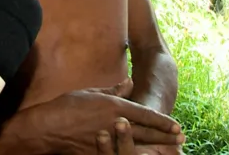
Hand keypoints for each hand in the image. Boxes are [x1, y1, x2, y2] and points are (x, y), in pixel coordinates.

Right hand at [37, 79, 182, 154]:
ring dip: (155, 147)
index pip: (146, 115)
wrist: (47, 127)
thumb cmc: (66, 106)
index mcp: (114, 107)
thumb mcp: (91, 92)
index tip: (177, 126)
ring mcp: (110, 140)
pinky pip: (121, 154)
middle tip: (181, 139)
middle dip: (165, 136)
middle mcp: (115, 124)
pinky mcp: (100, 152)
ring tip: (169, 150)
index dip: (163, 122)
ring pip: (139, 146)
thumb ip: (114, 89)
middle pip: (147, 132)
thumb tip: (129, 81)